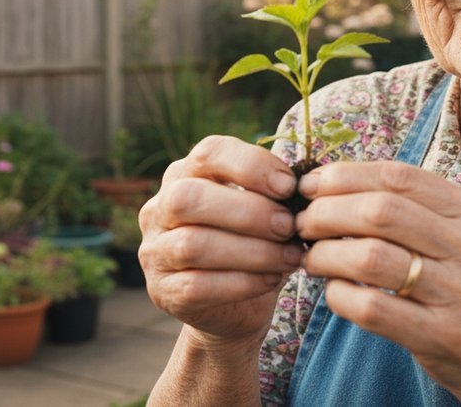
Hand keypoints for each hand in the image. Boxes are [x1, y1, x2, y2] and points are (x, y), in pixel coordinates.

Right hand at [138, 136, 303, 350]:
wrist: (235, 308)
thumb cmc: (252, 245)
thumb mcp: (261, 211)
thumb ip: (272, 194)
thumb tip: (305, 187)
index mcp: (184, 175)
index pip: (208, 153)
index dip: (250, 165)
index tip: (289, 187)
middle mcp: (159, 208)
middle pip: (189, 197)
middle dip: (248, 212)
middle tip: (289, 226)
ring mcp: (155, 251)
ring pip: (193, 244)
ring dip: (252, 251)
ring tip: (290, 257)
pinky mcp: (163, 291)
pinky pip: (198, 286)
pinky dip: (242, 282)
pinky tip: (271, 280)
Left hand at [296, 161, 460, 404]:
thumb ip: (417, 209)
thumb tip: (335, 183)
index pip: (399, 176)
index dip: (345, 175)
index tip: (312, 185)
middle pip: (381, 211)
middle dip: (327, 212)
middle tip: (303, 223)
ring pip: (371, 257)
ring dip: (326, 254)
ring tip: (311, 258)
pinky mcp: (445, 336)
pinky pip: (373, 307)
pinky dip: (341, 295)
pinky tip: (334, 292)